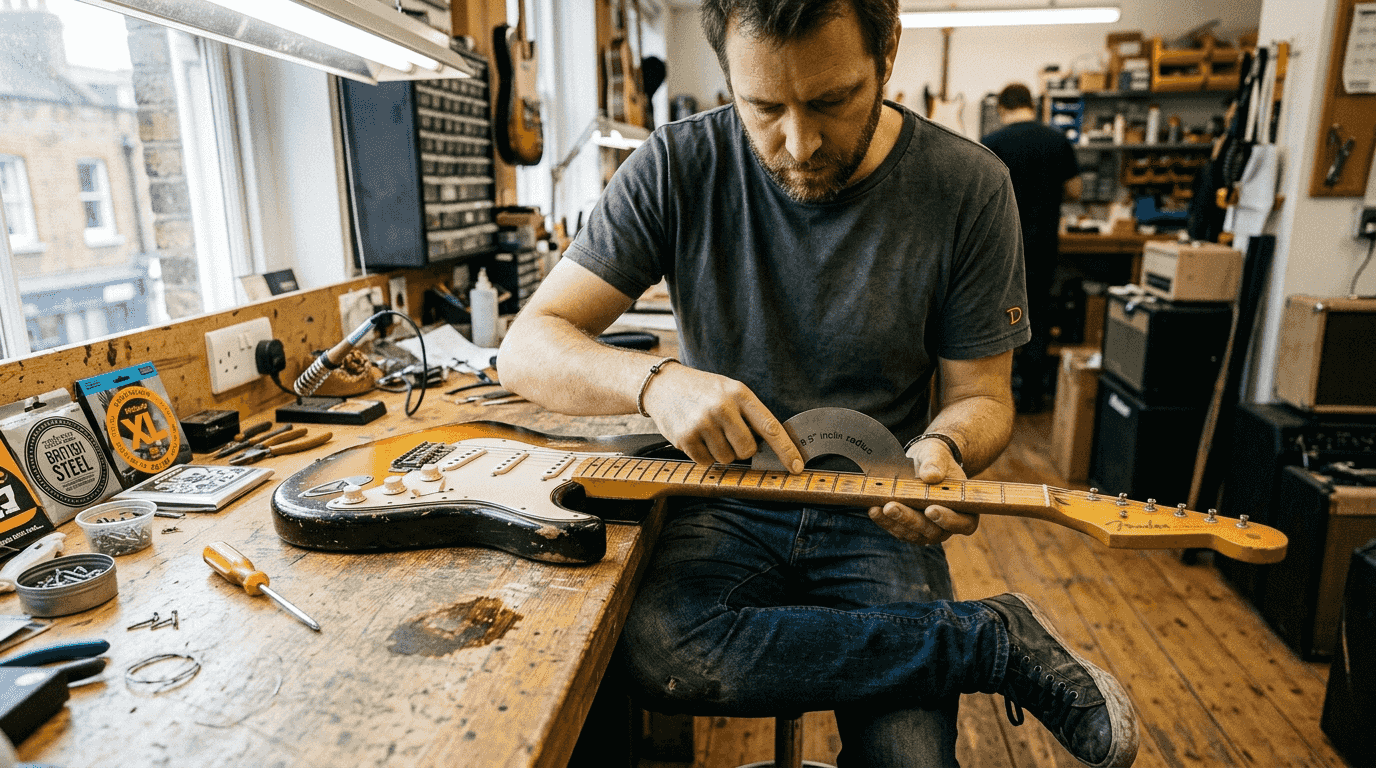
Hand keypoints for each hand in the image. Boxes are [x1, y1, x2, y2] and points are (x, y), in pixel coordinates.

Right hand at [640, 362, 804, 472]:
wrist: (663, 384)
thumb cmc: (703, 390)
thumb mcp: (729, 390)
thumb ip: (749, 414)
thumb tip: (769, 448)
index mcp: (740, 394)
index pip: (770, 427)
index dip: (786, 450)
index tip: (797, 466)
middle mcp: (722, 407)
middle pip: (747, 450)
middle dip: (741, 449)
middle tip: (729, 435)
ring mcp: (703, 423)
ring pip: (726, 459)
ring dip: (720, 452)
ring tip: (708, 432)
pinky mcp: (685, 437)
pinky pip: (706, 462)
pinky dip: (703, 455)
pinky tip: (696, 437)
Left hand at [868, 436, 978, 544]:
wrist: (922, 463)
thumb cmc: (935, 459)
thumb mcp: (936, 454)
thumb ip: (936, 463)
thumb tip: (931, 476)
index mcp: (965, 509)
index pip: (963, 523)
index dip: (948, 520)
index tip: (931, 509)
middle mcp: (948, 525)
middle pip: (933, 531)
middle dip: (911, 520)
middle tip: (892, 507)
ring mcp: (927, 529)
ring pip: (913, 534)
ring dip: (894, 523)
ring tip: (879, 508)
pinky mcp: (909, 529)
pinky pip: (898, 530)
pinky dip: (885, 521)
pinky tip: (874, 510)